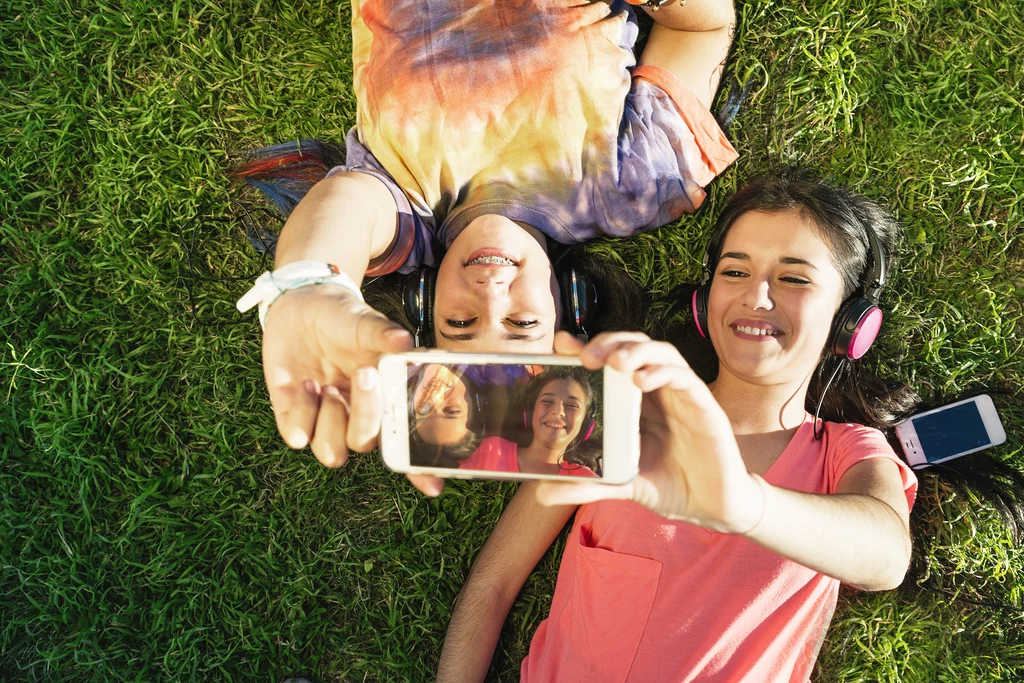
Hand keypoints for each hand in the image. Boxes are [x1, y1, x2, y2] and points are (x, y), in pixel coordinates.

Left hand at [534, 332, 762, 532]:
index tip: (562, 346)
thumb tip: (541, 493)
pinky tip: (643, 381)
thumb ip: (587, 483)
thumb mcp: (621, 484)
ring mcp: (682, 395)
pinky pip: (686, 379)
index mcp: (636, 402)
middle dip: (609, 342)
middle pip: (635, 346)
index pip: (611, 361)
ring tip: (615, 362)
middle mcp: (658, 391)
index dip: (588, 346)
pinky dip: (664, 372)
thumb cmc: (670, 486)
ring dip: (637, 350)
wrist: (713, 508)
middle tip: (586, 356)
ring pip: (662, 352)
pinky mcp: (705, 407)